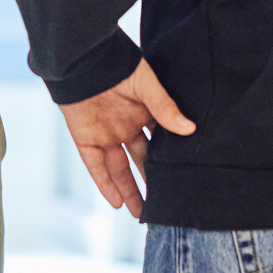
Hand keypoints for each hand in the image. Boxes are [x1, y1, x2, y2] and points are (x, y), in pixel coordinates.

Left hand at [59, 60, 194, 218]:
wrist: (82, 58)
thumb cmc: (118, 64)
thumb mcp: (147, 86)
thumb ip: (165, 108)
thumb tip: (190, 129)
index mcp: (144, 114)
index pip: (160, 143)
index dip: (171, 161)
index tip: (185, 179)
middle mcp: (126, 127)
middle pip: (141, 162)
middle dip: (152, 182)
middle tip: (165, 205)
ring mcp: (106, 134)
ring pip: (119, 169)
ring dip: (129, 191)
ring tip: (142, 214)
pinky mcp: (86, 139)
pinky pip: (96, 167)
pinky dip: (105, 184)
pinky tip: (117, 203)